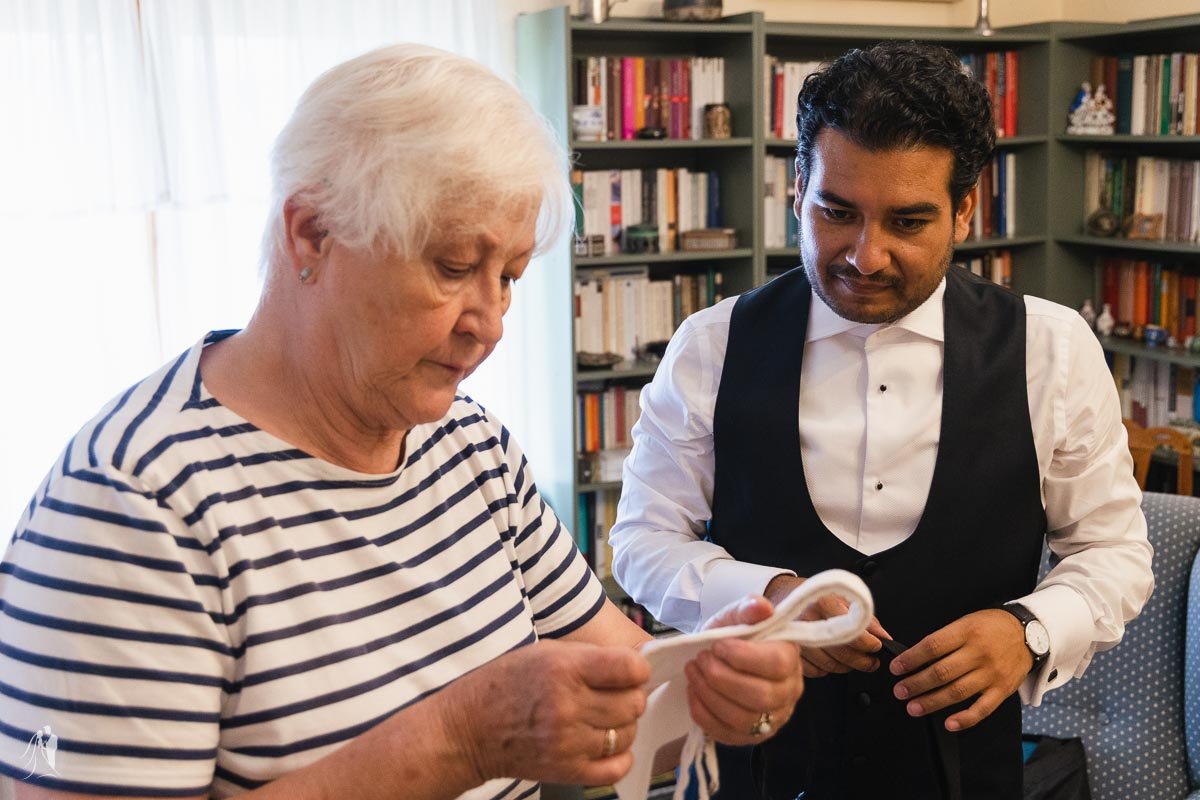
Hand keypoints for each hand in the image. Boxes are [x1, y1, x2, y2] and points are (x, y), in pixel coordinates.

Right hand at [451, 639, 650, 786]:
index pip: (630, 669)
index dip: (637, 668)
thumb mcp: (545, 651)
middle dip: (631, 695)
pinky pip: (616, 767)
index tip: (630, 670)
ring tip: (605, 717)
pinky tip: (605, 743)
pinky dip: (618, 755)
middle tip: (616, 693)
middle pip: (633, 703)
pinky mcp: (567, 770)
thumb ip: (590, 656)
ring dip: (623, 724)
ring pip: (626, 734)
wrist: (469, 729)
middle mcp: (568, 706)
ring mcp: (568, 743)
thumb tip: (633, 664)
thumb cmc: (506, 683)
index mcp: (564, 669)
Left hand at [683, 595, 804, 745]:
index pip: (777, 664)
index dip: (743, 657)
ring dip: (709, 695)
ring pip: (743, 719)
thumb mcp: (737, 616)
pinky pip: (727, 734)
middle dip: (721, 678)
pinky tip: (693, 692)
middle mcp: (788, 693)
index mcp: (790, 658)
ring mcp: (772, 719)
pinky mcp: (751, 736)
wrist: (721, 658)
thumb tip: (761, 607)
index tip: (717, 645)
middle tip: (700, 660)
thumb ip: (748, 608)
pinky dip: (704, 714)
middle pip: (760, 697)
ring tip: (692, 672)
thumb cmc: (734, 636)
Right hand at [765, 574, 890, 676]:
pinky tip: (832, 660)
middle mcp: (806, 620)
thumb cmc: (814, 595)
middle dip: (862, 661)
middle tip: (872, 661)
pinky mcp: (789, 651)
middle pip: (841, 652)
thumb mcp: (841, 596)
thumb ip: (864, 616)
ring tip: (855, 661)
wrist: (781, 593)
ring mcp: (795, 637)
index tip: (876, 646)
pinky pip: (814, 671)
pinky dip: (827, 670)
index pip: (850, 631)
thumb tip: (883, 636)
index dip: (868, 643)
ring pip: (829, 665)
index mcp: (822, 602)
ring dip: (847, 667)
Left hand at [889, 609, 1031, 731]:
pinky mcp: (1003, 690)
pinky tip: (949, 723)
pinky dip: (965, 718)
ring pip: (958, 691)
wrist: (1029, 634)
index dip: (911, 658)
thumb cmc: (991, 627)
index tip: (896, 668)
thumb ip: (944, 639)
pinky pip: (983, 708)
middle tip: (900, 691)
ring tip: (913, 707)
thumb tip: (915, 657)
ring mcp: (992, 673)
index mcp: (966, 632)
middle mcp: (979, 653)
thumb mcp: (966, 622)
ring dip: (932, 702)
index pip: (932, 646)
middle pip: (942, 672)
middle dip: (916, 683)